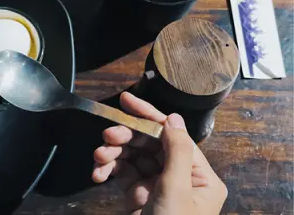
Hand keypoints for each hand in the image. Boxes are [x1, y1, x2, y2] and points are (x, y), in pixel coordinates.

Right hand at [92, 92, 226, 214]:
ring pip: (132, 157)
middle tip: (107, 136)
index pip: (173, 136)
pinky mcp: (137, 196)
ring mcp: (157, 187)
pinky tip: (97, 175)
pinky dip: (107, 171)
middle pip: (149, 144)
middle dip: (126, 138)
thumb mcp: (176, 191)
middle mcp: (179, 178)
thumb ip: (175, 151)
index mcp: (199, 176)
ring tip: (99, 158)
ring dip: (112, 154)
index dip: (150, 116)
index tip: (127, 100)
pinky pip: (121, 173)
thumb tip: (173, 118)